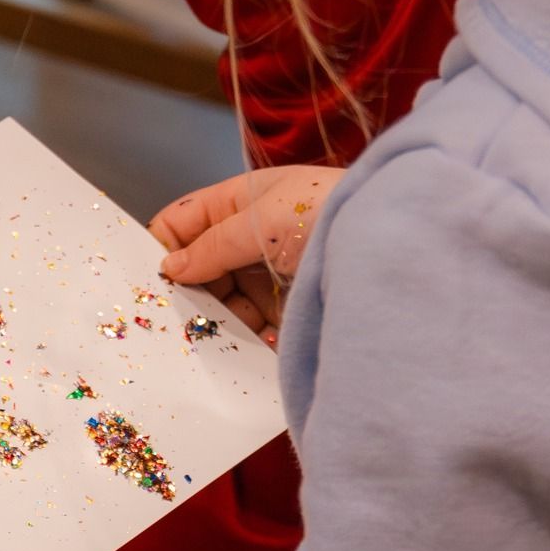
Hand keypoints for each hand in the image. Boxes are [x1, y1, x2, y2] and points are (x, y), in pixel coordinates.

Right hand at [149, 166, 344, 342]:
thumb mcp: (260, 222)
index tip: (146, 283)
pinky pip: (254, 329)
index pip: (181, 224)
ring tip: (214, 338)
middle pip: (199, 269)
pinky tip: (247, 348)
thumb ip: (211, 246)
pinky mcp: (291, 311)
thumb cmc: (329, 215)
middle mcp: (252, 238)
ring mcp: (271, 275)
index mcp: (240, 202)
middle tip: (175, 321)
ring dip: (217, 322)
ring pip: (224, 304)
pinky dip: (246, 341)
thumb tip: (169, 268)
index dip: (160, 249)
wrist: (403, 248)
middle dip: (187, 294)